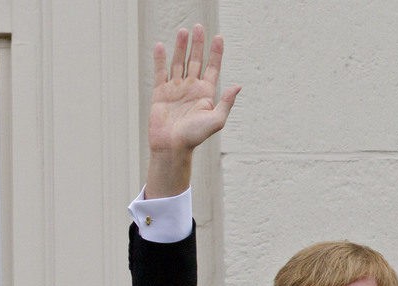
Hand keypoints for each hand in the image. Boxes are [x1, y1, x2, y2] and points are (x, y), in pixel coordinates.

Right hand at [146, 24, 240, 197]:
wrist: (171, 147)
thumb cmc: (194, 137)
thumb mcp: (216, 121)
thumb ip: (226, 102)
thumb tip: (237, 85)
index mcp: (206, 93)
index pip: (213, 67)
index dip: (216, 52)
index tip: (218, 37)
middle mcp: (191, 88)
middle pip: (195, 60)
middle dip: (197, 44)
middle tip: (198, 28)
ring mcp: (175, 89)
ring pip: (179, 63)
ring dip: (181, 47)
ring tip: (183, 31)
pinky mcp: (160, 93)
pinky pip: (160, 72)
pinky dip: (160, 59)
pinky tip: (160, 46)